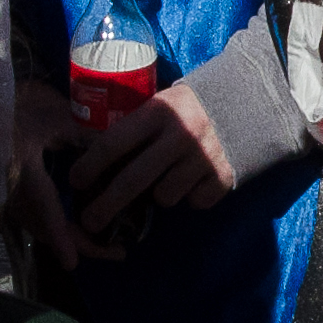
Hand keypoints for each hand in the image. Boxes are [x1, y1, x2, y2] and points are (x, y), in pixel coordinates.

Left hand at [58, 82, 237, 234]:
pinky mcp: (224, 177)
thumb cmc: (189, 107)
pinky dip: (191, 196)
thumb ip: (137, 128)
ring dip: (159, 194)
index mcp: (158, 112)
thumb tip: (98, 165)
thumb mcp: (161, 105)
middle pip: (132, 182)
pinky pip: (194, 202)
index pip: (113, 144)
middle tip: (88, 222)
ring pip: (164, 197)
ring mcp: (204, 158)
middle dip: (105, 206)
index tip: (75, 182)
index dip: (90, 167)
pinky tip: (195, 178)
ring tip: (167, 178)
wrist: (247, 101)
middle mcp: (180, 135)